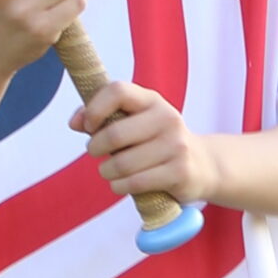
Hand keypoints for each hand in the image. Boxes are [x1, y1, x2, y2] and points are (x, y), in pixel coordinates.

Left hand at [71, 79, 217, 205]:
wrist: (202, 165)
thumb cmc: (156, 143)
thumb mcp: (136, 122)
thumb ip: (103, 117)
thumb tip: (75, 122)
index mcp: (152, 100)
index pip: (117, 91)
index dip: (94, 108)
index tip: (87, 126)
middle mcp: (167, 118)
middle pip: (114, 133)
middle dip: (95, 148)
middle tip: (96, 153)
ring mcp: (176, 145)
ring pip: (122, 164)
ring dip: (106, 172)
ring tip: (109, 172)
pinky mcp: (179, 172)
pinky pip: (135, 182)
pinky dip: (119, 186)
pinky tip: (120, 185)